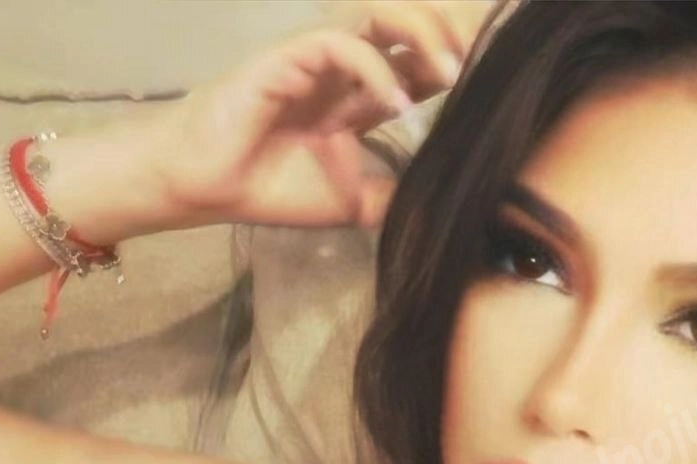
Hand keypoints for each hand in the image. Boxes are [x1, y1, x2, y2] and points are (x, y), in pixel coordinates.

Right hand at [149, 2, 494, 229]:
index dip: (458, 61)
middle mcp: (342, 64)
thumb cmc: (266, 186)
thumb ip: (394, 196)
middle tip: (485, 61)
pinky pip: (337, 42)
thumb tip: (443, 210)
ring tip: (452, 70)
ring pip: (375, 10)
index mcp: (358, 92)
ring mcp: (313, 55)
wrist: (202, 187)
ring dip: (420, 33)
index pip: (419, 60)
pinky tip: (394, 102)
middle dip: (450, 30)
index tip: (495, 84)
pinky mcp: (284, 57)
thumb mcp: (353, 202)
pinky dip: (373, 68)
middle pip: (405, 20)